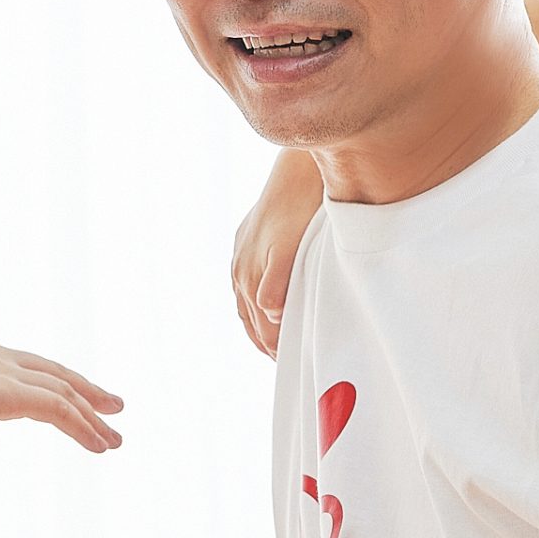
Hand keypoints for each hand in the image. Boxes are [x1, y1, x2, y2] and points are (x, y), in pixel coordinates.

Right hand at [0, 338, 122, 450]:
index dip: (47, 380)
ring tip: (114, 438)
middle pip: (53, 373)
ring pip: (64, 393)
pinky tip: (100, 446)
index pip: (21, 365)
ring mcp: (3, 372)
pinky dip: (84, 428)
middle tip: (113, 404)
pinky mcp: (10, 394)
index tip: (67, 393)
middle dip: (85, 389)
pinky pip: (60, 411)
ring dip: (93, 417)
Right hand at [231, 149, 324, 356]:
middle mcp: (239, 272)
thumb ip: (278, 284)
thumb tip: (272, 316)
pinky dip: (255, 306)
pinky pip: (246, 287)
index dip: (278, 349)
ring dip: (259, 327)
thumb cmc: (299, 211)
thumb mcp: (289, 249)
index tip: (293, 364)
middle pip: (251, 322)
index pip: (263, 330)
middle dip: (267, 344)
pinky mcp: (244, 245)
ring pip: (246, 307)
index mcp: (250, 278)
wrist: (294, 173)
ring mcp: (239, 258)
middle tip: (285, 362)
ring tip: (274, 342)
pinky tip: (265, 304)